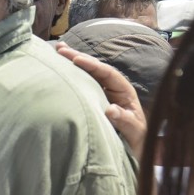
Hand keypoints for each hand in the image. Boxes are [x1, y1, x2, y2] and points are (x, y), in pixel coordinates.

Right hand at [56, 42, 146, 158]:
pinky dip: (71, 73)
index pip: (107, 73)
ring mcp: (102, 91)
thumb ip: (124, 120)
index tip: (76, 59)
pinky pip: (82, 82)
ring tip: (58, 50)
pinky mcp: (93, 96)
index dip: (92, 65)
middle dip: (78, 57)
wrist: (134, 145)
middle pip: (95, 68)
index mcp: (123, 90)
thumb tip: (110, 110)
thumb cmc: (136, 137)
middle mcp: (112, 87)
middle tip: (61, 49)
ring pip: (87, 72)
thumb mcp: (134, 131)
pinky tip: (60, 65)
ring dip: (73, 61)